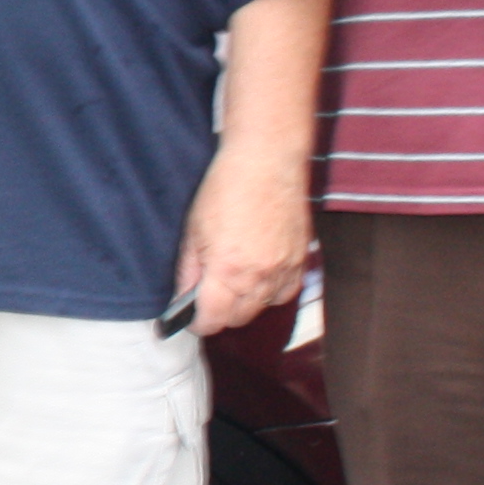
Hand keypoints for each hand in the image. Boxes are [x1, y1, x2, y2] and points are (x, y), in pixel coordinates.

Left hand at [168, 143, 308, 339]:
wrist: (266, 160)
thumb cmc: (226, 188)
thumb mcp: (193, 230)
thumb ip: (188, 270)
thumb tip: (183, 297)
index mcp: (228, 270)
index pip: (214, 319)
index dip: (199, 324)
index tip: (192, 320)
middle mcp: (260, 276)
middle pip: (239, 318)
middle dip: (221, 314)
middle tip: (208, 298)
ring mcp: (284, 269)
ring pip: (263, 307)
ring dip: (246, 303)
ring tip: (233, 283)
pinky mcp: (301, 258)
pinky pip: (286, 292)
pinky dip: (271, 292)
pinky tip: (259, 276)